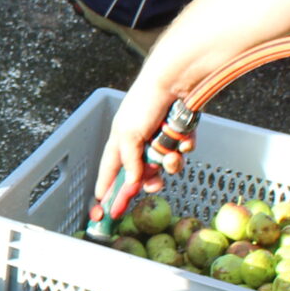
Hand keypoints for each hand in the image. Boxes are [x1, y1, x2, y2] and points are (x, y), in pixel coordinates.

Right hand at [94, 72, 198, 217]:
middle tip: (156, 184)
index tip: (103, 207)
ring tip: (174, 154)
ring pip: (165, 164)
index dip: (106, 187)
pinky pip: (182, 150)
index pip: (110, 170)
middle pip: (142, 173)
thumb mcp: (128, 135)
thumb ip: (129, 162)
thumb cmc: (144, 104)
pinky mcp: (179, 133)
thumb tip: (131, 183)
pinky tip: (186, 138)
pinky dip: (184, 146)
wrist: (174, 82)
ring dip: (171, 162)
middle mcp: (139, 141)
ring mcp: (160, 138)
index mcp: (120, 140)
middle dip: (150, 180)